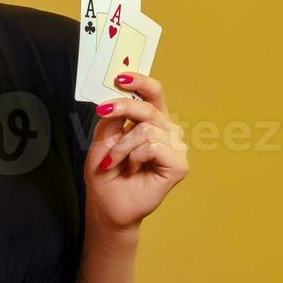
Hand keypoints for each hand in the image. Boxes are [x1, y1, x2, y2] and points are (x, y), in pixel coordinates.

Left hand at [84, 71, 188, 233]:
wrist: (107, 205)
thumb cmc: (107, 174)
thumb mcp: (103, 139)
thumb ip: (113, 117)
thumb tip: (120, 96)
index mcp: (152, 122)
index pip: (154, 94)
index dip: (140, 82)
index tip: (120, 77)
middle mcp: (167, 132)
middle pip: (148, 108)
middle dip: (122, 109)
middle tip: (104, 112)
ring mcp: (176, 148)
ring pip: (147, 129)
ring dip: (122, 146)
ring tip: (116, 161)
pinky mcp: (179, 165)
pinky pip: (153, 147)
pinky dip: (134, 157)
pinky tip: (132, 169)